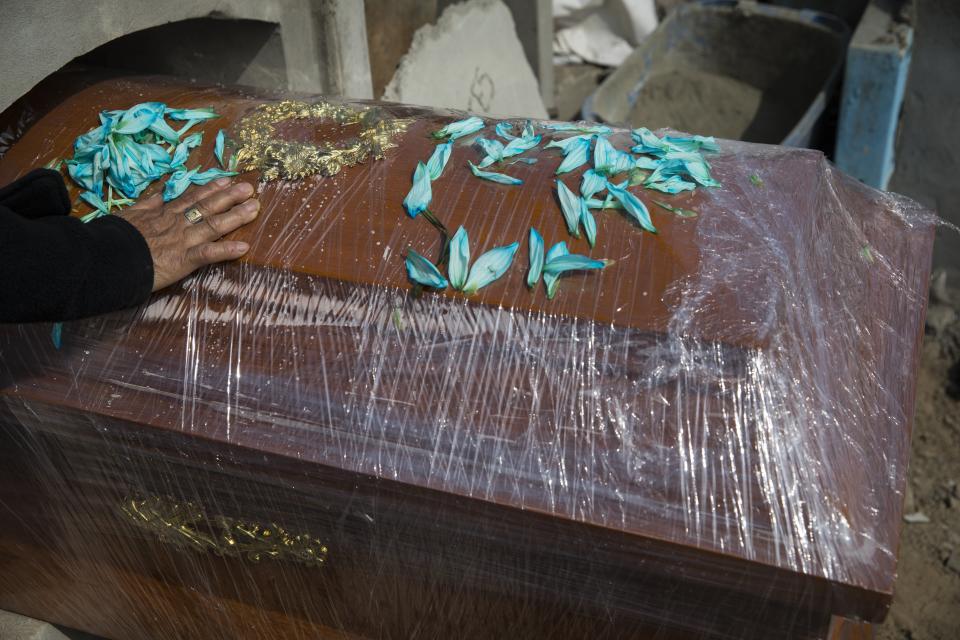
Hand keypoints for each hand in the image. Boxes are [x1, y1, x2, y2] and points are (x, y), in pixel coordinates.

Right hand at [121, 178, 259, 290]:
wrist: (107, 256)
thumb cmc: (114, 236)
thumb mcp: (129, 213)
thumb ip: (146, 203)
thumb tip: (158, 192)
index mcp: (164, 213)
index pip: (191, 198)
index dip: (210, 188)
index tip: (226, 179)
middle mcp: (177, 223)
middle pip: (208, 207)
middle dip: (230, 197)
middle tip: (249, 188)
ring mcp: (183, 240)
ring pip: (214, 225)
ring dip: (236, 217)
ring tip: (255, 209)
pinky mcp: (183, 260)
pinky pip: (209, 254)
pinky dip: (227, 251)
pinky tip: (244, 248)